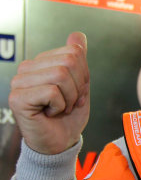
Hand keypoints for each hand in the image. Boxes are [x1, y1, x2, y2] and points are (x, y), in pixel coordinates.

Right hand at [9, 32, 89, 154]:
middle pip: (69, 61)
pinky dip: (59, 106)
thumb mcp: (79, 85)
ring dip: (69, 97)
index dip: (83, 75)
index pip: (73, 52)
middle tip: (68, 103)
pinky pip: (52, 91)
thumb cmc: (67, 118)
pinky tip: (50, 113)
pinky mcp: (18, 97)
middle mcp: (27, 69)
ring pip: (60, 75)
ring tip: (59, 108)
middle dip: (77, 86)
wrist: (59, 144)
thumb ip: (78, 60)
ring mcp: (19, 82)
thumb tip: (78, 35)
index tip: (75, 93)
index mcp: (41, 63)